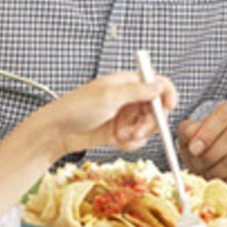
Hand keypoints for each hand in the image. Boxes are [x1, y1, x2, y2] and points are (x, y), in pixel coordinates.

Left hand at [32, 72, 175, 155]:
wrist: (57, 131)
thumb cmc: (76, 107)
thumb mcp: (109, 97)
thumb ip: (137, 91)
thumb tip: (159, 86)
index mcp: (128, 83)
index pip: (158, 83)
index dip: (167, 94)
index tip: (169, 107)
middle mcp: (130, 98)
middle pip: (156, 109)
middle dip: (150, 123)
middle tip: (137, 131)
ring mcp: (125, 116)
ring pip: (148, 127)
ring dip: (138, 135)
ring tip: (120, 137)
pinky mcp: (120, 132)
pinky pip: (137, 139)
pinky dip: (130, 143)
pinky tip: (116, 142)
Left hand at [177, 100, 226, 198]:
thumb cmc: (211, 147)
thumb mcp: (194, 135)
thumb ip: (188, 131)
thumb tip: (191, 135)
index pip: (226, 113)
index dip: (208, 132)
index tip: (194, 149)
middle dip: (210, 155)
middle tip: (199, 166)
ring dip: (216, 171)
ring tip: (208, 174)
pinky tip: (222, 181)